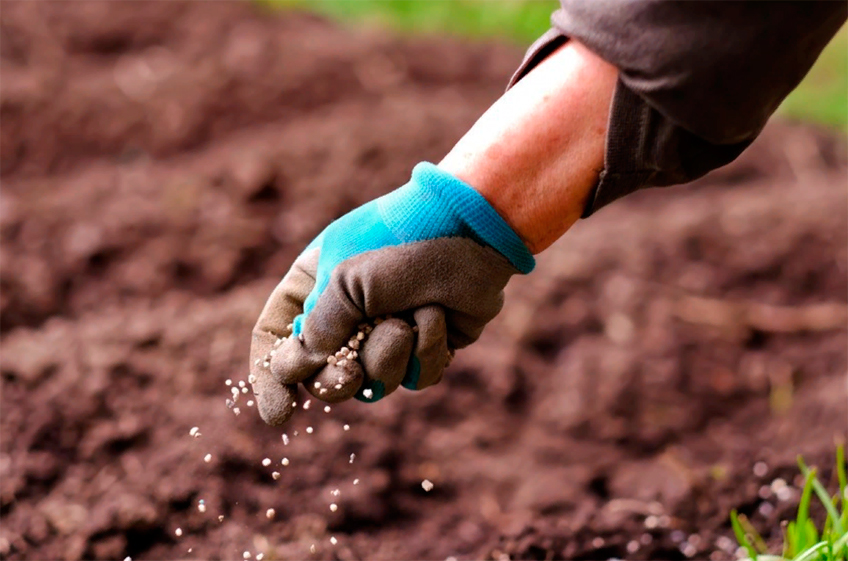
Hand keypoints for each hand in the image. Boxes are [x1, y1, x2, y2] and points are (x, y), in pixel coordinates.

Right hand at [249, 162, 533, 425]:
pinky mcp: (426, 347)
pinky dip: (427, 351)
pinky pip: (416, 379)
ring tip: (407, 319)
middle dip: (337, 381)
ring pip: (373, 383)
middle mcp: (347, 314)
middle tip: (349, 375)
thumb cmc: (400, 242)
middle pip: (322, 376)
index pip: (275, 338)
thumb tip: (301, 371)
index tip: (280, 414)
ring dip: (389, 356)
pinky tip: (437, 316)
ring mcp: (387, 333)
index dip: (272, 379)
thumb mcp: (345, 280)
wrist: (471, 230)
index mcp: (313, 287)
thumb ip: (318, 329)